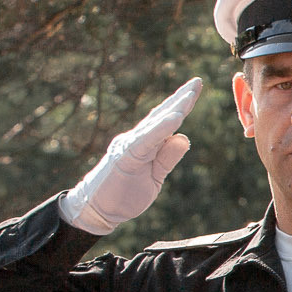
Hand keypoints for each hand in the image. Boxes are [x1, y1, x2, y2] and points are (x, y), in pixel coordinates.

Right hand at [59, 78, 203, 235]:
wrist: (94, 210)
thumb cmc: (124, 193)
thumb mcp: (154, 176)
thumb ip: (167, 158)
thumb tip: (183, 137)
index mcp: (144, 143)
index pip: (165, 120)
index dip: (181, 104)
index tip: (195, 88)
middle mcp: (135, 139)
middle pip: (161, 115)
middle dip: (180, 98)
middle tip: (197, 81)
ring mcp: (129, 146)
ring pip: (154, 124)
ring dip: (173, 109)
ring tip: (190, 95)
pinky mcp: (124, 157)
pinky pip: (146, 140)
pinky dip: (161, 129)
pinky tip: (175, 119)